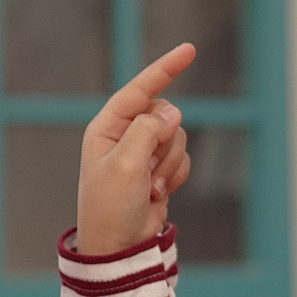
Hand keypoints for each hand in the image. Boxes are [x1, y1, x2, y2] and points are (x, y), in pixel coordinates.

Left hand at [75, 43, 194, 255]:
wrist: (119, 246)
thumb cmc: (112, 207)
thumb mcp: (126, 165)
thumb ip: (148, 130)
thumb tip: (172, 112)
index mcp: (106, 128)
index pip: (139, 89)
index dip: (165, 69)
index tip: (190, 50)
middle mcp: (123, 135)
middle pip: (165, 114)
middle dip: (165, 141)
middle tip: (147, 170)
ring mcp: (142, 152)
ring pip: (177, 136)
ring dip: (169, 163)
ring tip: (150, 187)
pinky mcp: (157, 168)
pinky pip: (182, 157)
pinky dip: (176, 174)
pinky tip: (159, 193)